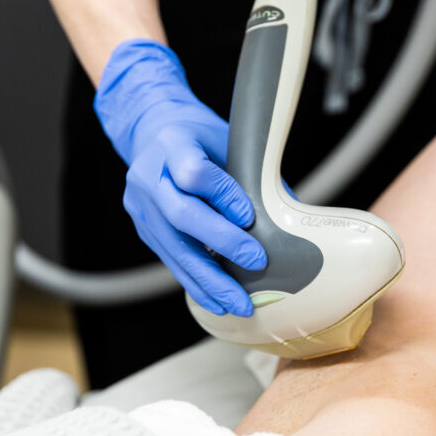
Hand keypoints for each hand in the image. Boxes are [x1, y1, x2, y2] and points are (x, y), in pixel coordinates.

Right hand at [94, 40, 265, 316]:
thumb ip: (253, 175)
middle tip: (256, 263)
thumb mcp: (227, 140)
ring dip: (210, 280)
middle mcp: (148, 175)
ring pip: (174, 248)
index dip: (223, 195)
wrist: (152, 132)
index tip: (249, 215)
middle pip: (181, 215)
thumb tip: (294, 220)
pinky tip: (219, 301)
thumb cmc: (200, 139)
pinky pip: (171, 261)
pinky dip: (197, 283)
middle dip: (222, 243)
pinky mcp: (144, 230)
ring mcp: (141, 206)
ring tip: (240, 303)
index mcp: (172, 144)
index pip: (193, 172)